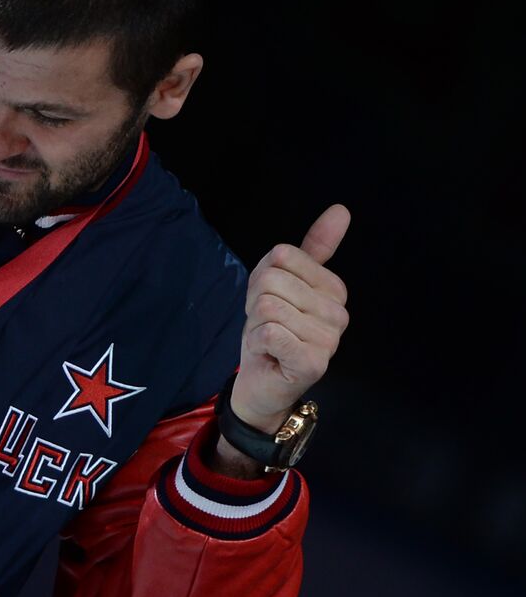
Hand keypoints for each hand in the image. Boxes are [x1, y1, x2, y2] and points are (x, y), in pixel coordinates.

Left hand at [231, 203, 350, 431]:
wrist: (260, 387)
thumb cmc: (270, 336)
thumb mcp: (281, 286)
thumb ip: (310, 250)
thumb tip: (341, 210)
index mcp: (334, 289)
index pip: (283, 256)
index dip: (261, 280)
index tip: (270, 305)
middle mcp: (339, 313)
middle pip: (271, 280)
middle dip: (255, 304)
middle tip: (266, 327)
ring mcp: (329, 339)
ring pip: (268, 306)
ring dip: (255, 325)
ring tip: (269, 342)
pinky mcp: (313, 361)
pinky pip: (269, 330)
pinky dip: (257, 342)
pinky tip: (269, 356)